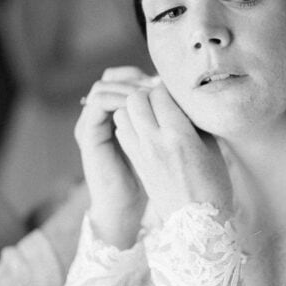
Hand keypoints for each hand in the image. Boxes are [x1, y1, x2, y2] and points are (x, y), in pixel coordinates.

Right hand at [74, 67, 155, 247]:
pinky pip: (98, 103)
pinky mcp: (88, 134)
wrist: (129, 209)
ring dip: (128, 84)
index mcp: (123, 119)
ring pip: (104, 85)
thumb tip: (197, 100)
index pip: (129, 80)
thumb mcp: (169, 147)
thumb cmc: (159, 185)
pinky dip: (117, 96)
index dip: (147, 77)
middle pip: (114, 76)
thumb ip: (173, 123)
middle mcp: (105, 118)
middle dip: (136, 76)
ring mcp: (94, 124)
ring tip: (150, 91)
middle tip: (159, 82)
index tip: (170, 82)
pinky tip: (138, 102)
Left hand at [112, 77, 232, 223]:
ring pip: (123, 113)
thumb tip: (184, 103)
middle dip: (147, 94)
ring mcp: (141, 153)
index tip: (177, 94)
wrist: (196, 224)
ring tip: (152, 115)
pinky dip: (129, 124)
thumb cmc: (212, 186)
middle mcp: (154, 141)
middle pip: (136, 99)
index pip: (160, 93)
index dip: (168, 89)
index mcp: (178, 135)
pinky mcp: (136, 162)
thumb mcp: (212, 149)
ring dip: (135, 109)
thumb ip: (195, 121)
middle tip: (162, 102)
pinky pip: (122, 131)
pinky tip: (145, 130)